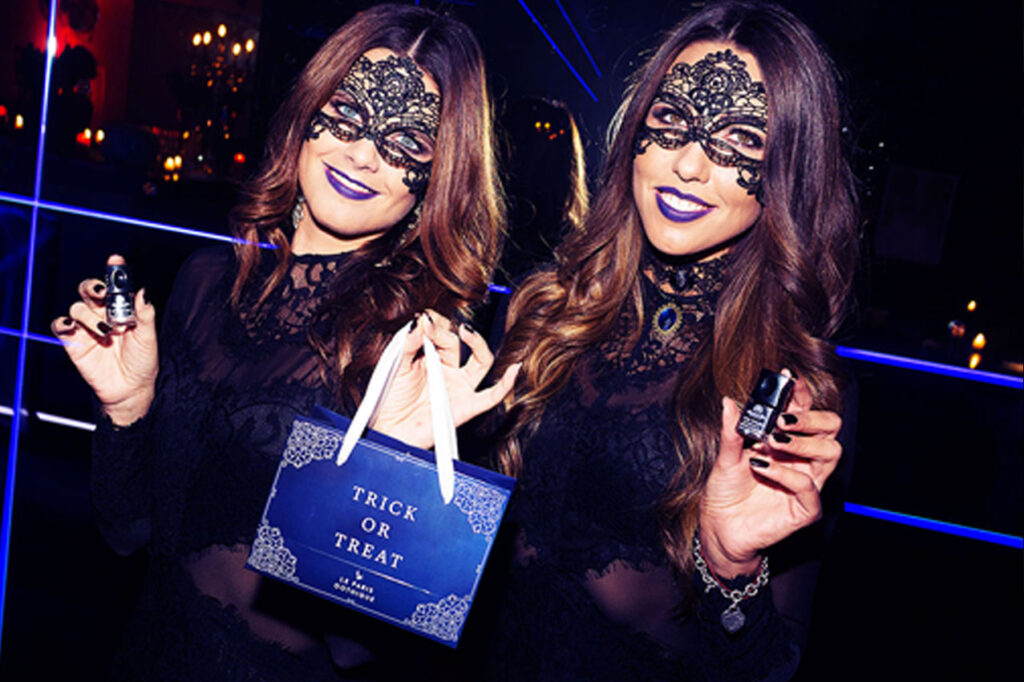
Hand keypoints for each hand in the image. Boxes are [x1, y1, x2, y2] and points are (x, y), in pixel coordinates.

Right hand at [51, 255, 157, 425]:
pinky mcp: (74, 342)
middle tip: (103, 294)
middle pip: (89, 289)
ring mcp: (87, 327)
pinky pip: (61, 325)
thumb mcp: (148, 337)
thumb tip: (143, 291)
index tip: (115, 259)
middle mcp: (102, 313)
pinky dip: (64, 322)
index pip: (114, 285)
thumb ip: (145, 314)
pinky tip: (74, 328)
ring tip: (107, 331)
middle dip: (94, 287)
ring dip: (90, 316)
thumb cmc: (143, 361)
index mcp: (121, 308)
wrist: (131, 388)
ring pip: (77, 307)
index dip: (114, 271)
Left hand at [370, 310, 518, 448]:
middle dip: (444, 333)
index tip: (422, 320)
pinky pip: (492, 396)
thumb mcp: (397, 365)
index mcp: (432, 358)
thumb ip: (408, 344)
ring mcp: (460, 387)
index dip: (434, 324)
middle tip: (429, 329)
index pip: (442, 333)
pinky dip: (506, 383)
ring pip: (482, 361)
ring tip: (466, 331)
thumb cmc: (392, 400)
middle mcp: (449, 370)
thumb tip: (419, 322)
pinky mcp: (466, 406)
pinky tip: (514, 369)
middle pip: (458, 344)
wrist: (389, 429)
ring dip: (478, 343)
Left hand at [699, 372, 841, 577]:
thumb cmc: (726, 489)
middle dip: (811, 418)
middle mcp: (803, 460)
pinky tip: (761, 467)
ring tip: (772, 441)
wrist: (719, 525)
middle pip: (830, 428)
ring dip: (802, 443)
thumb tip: (729, 401)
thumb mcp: (725, 456)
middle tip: (782, 419)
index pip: (806, 411)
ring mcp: (808, 483)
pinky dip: (785, 474)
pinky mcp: (805, 509)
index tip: (788, 379)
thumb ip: (732, 431)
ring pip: (831, 453)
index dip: (801, 393)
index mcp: (788, 441)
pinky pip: (808, 487)